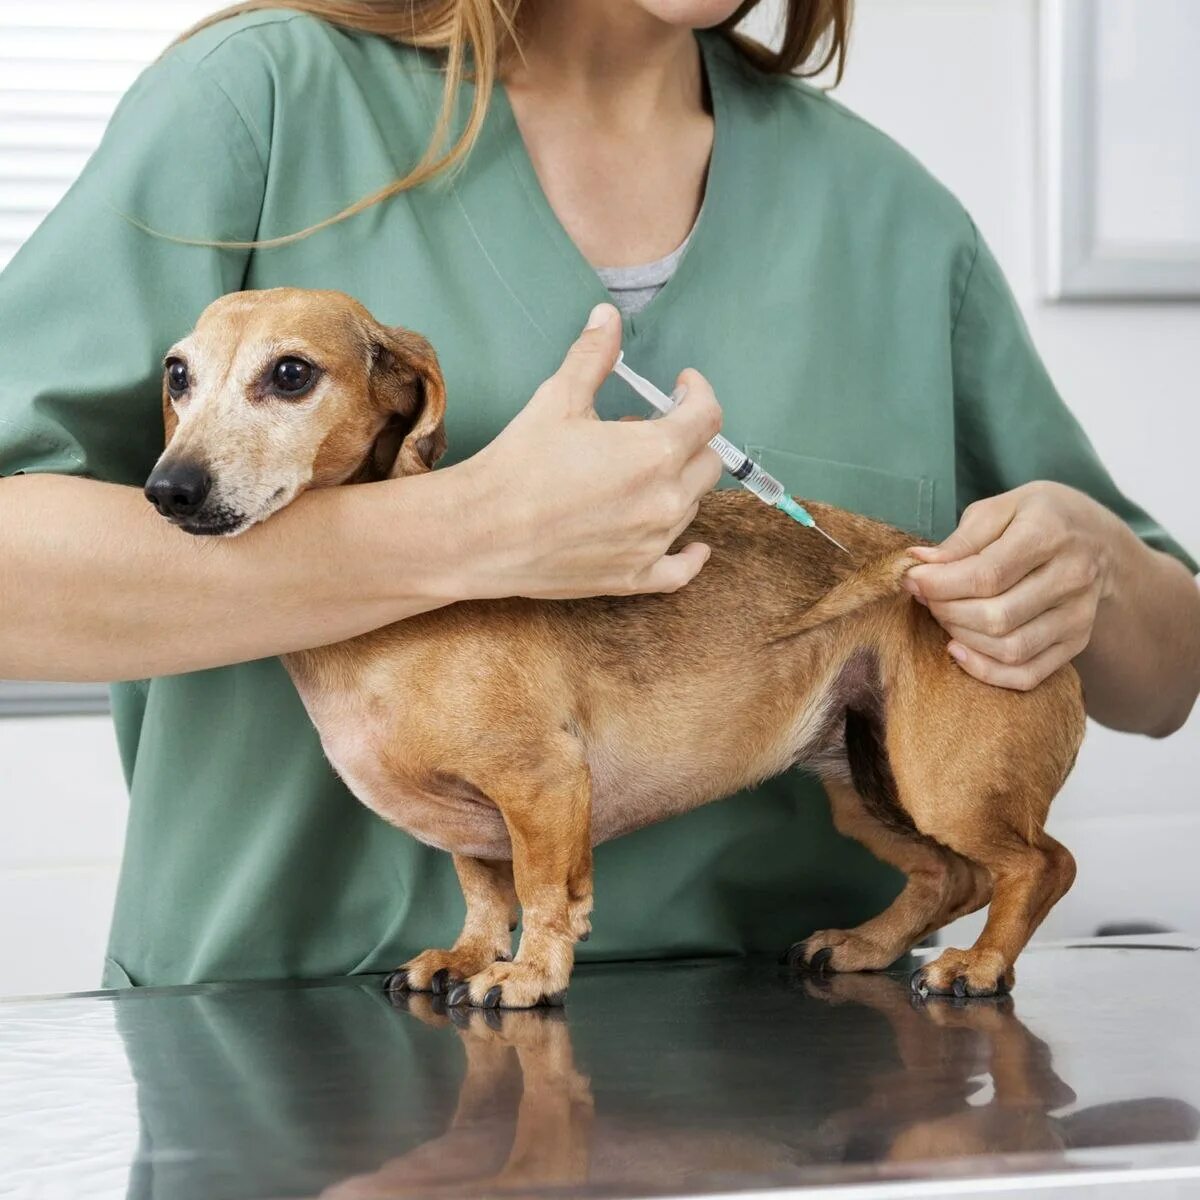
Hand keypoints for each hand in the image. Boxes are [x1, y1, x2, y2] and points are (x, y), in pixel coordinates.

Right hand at [454, 302, 723, 599]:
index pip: (707, 417)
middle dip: (688, 439)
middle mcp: (665, 500)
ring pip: (690, 507)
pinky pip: (681, 571)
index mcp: (655, 452)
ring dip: (676, 484)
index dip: (699, 394)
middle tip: (651, 429)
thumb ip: (593, 357)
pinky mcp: (633, 577)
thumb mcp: (558, 399)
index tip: (683, 386)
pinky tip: (695, 548)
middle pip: (707, 462)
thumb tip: (608, 316)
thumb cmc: (518, 463)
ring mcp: (652, 543)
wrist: (480, 532)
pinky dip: (691, 557)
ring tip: (636, 473)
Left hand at [904, 482, 1124, 690]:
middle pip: (997, 617)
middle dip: (947, 611)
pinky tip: (959, 650)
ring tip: (944, 615)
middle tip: (926, 597)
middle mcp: (1073, 577)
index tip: (911, 579)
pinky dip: (986, 671)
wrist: (1097, 540)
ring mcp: (1079, 615)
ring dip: (962, 638)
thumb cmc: (1036, 519)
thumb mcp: (1001, 508)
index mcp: (1051, 534)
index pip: (987, 575)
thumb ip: (961, 539)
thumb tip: (920, 563)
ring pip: (1010, 649)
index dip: (939, 584)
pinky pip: (1027, 675)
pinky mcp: (1077, 643)